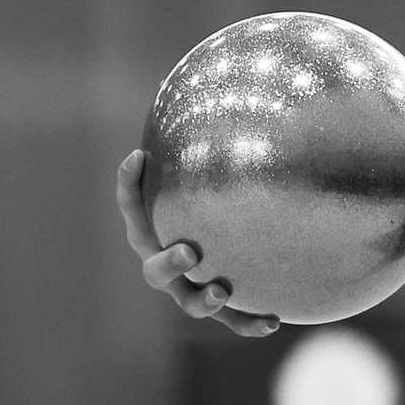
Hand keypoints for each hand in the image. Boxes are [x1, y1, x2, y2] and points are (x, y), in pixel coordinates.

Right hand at [114, 149, 279, 335]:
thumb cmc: (215, 200)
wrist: (238, 249)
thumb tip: (205, 81)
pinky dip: (249, 323)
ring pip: (187, 302)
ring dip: (203, 298)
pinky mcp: (224, 308)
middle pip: (152, 268)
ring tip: (221, 289)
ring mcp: (192, 289)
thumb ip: (205, 138)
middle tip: (190, 250)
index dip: (129, 183)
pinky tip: (276, 321)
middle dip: (167, 260)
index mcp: (155, 229)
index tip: (139, 155)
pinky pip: (233, 321)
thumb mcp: (211, 169)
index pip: (132, 206)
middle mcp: (168, 262)